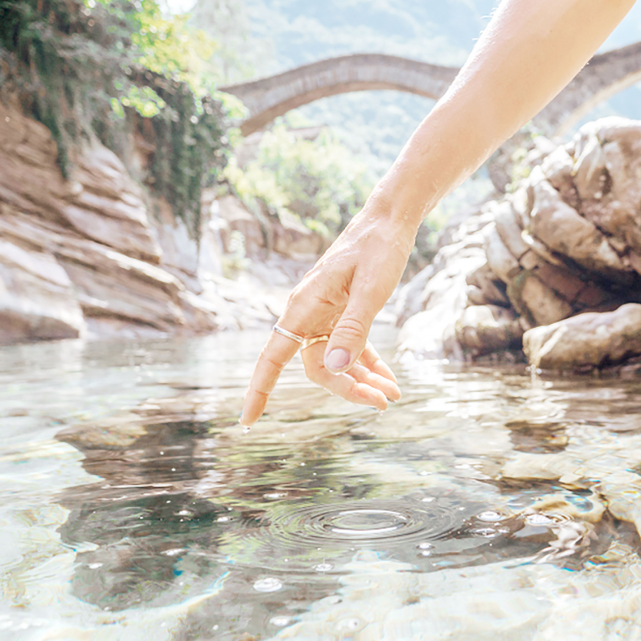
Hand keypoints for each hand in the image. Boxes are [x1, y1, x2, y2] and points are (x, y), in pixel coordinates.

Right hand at [240, 204, 415, 425]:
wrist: (390, 219)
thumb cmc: (378, 247)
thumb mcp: (370, 289)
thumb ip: (353, 328)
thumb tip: (335, 368)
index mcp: (304, 306)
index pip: (272, 357)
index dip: (258, 390)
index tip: (247, 421)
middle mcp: (310, 314)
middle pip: (317, 367)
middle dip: (346, 388)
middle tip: (382, 401)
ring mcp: (327, 315)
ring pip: (336, 361)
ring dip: (362, 380)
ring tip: (393, 394)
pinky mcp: (344, 313)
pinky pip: (351, 348)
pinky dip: (369, 365)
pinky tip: (389, 378)